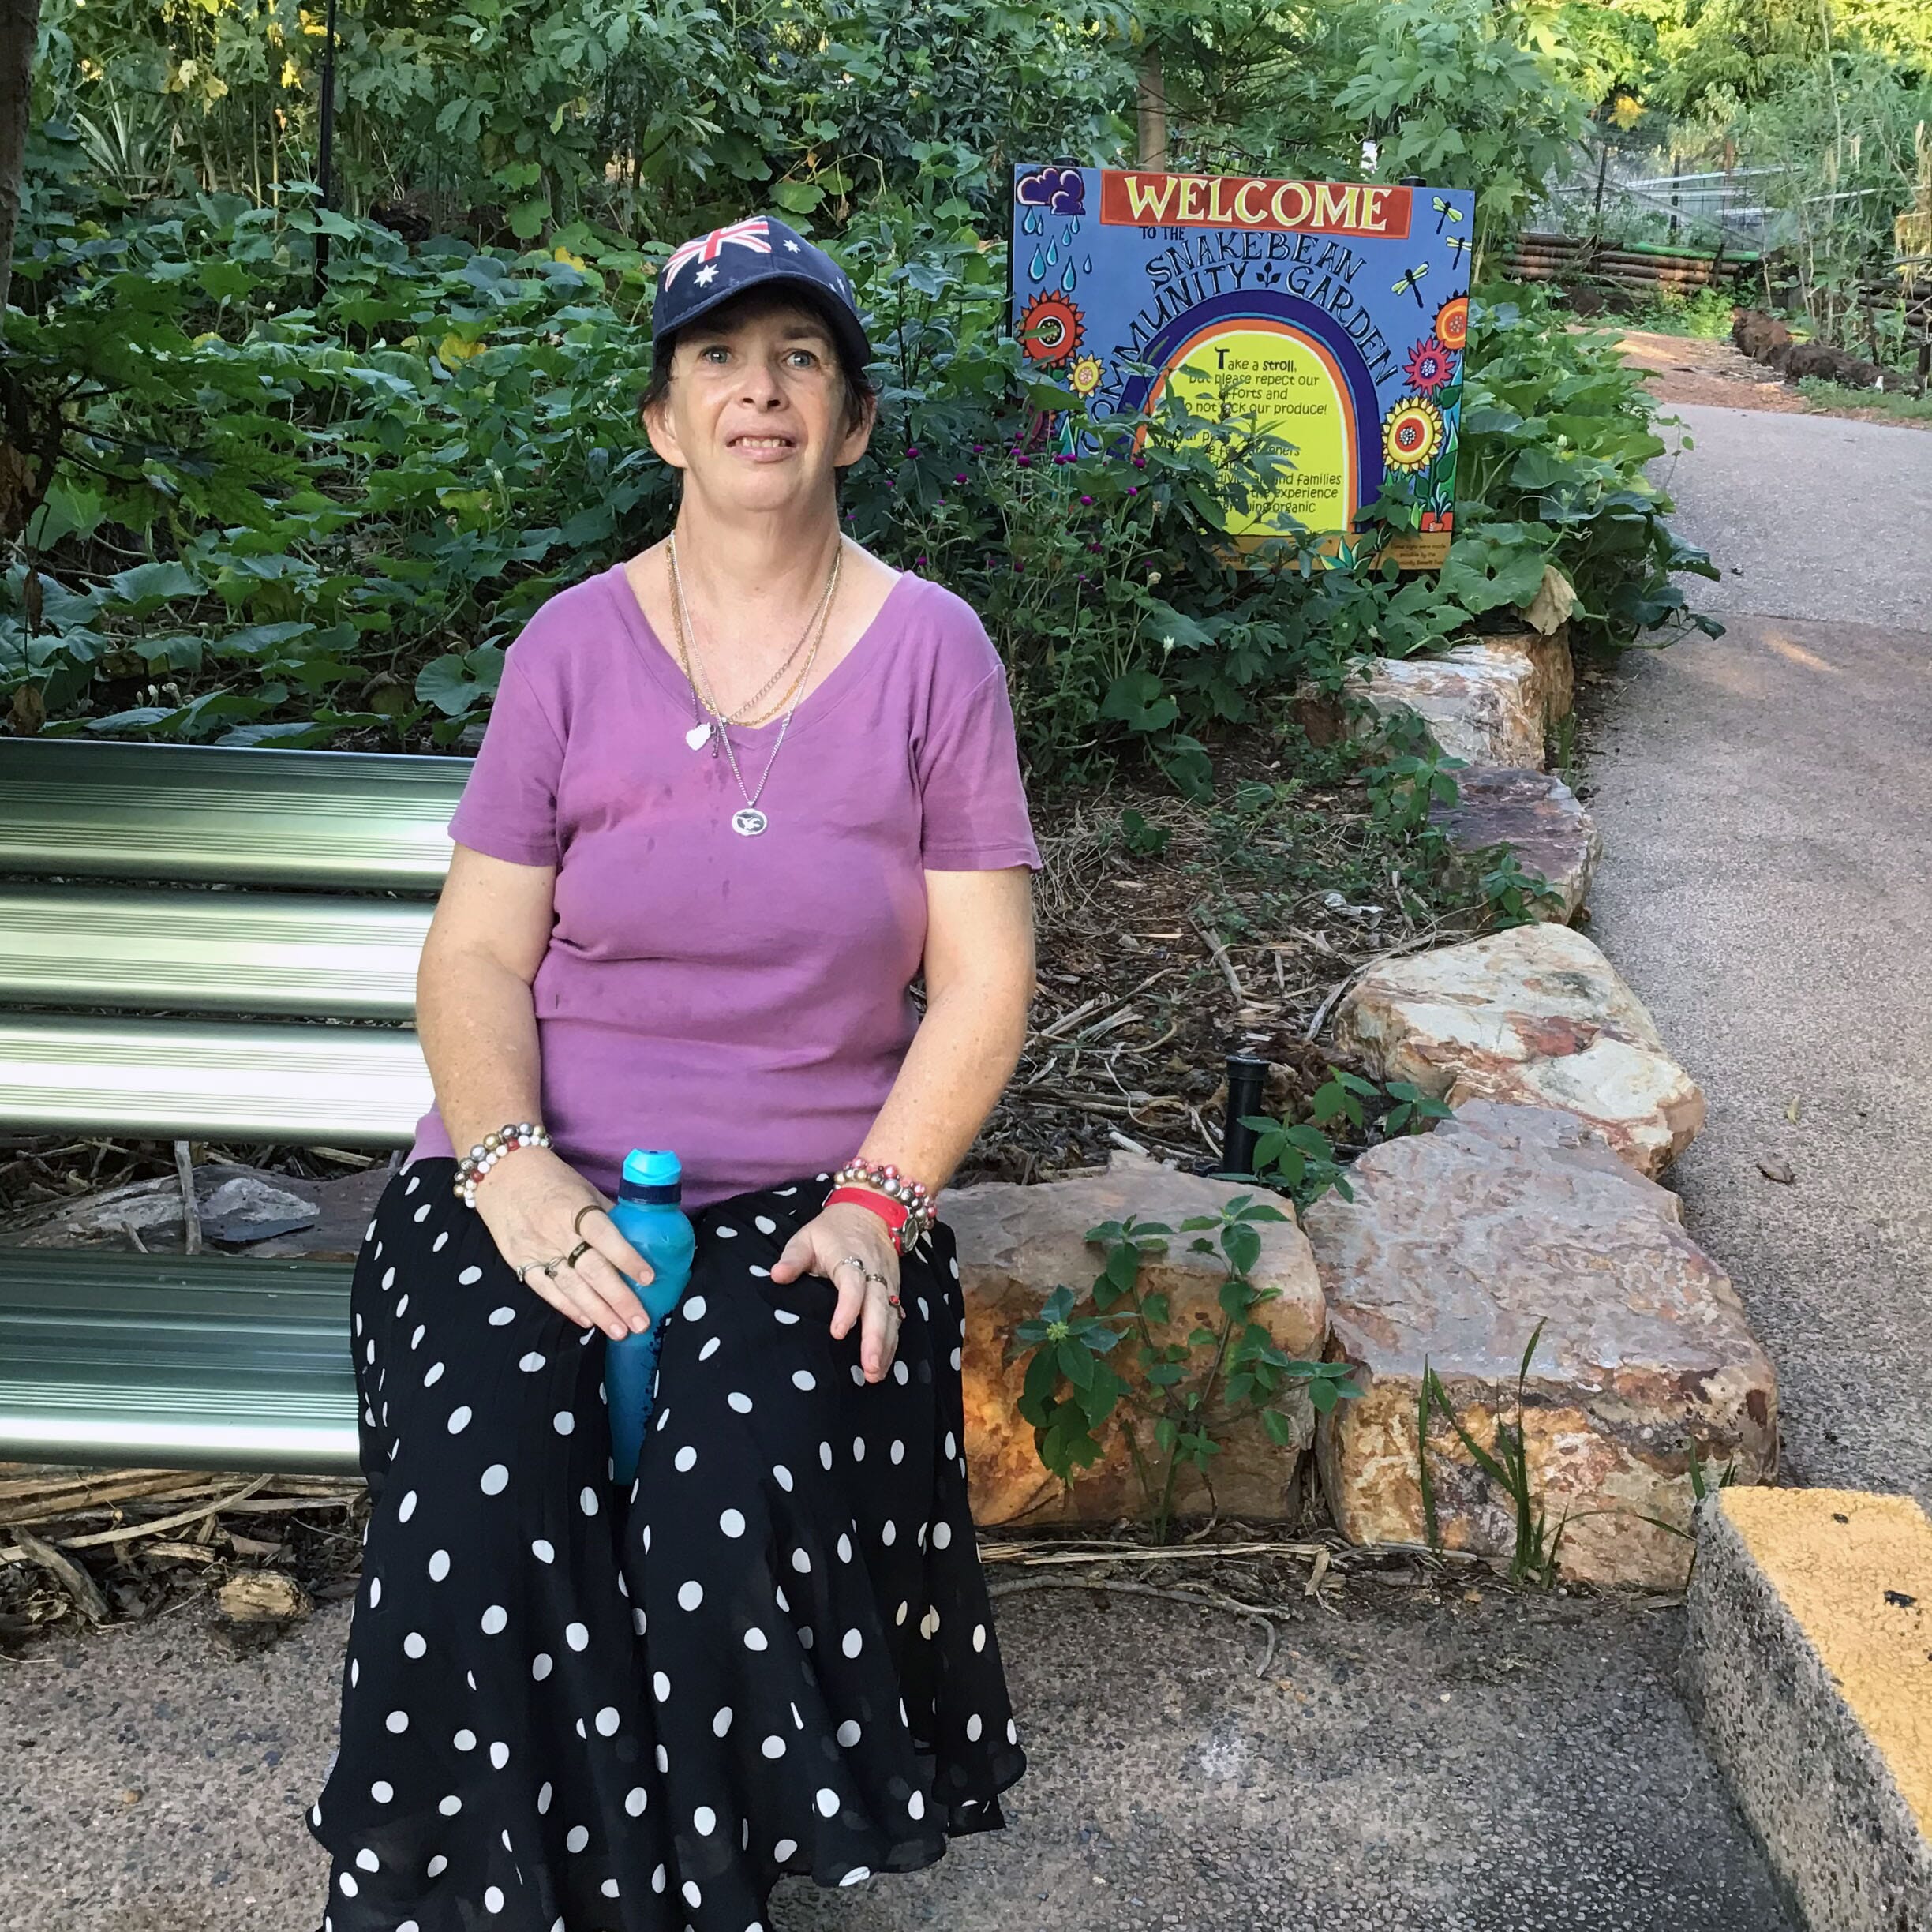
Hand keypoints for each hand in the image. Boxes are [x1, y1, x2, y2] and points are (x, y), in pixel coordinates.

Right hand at [470, 1145, 653, 1341]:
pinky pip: (545, 1290)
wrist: (500, 1173)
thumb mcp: (584, 1189)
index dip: (627, 1258)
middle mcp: (555, 1232)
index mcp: (575, 1208)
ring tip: (620, 1331)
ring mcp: (535, 1249)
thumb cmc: (551, 1179)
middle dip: (618, 1299)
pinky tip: (588, 1322)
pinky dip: (567, 1307)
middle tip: (640, 1322)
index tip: (649, 1279)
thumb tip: (641, 1238)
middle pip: (591, 1270)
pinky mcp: (518, 1261)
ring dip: (597, 1312)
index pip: (604, 1236)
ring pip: (571, 1287)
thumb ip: (608, 1215)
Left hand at [770, 1201, 902, 1382]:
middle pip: (878, 1306)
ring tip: (874, 1374)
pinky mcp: (893, 1291)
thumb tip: (776, 1276)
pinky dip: (892, 1343)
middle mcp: (874, 1272)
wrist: (872, 1211)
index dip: (847, 1308)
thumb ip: (793, 1258)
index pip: (852, 1284)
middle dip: (875, 1338)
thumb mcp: (807, 1236)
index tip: (837, 1332)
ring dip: (885, 1346)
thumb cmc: (832, 1230)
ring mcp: (887, 1283)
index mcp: (850, 1258)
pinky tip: (884, 1365)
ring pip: (891, 1317)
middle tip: (868, 1367)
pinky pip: (896, 1319)